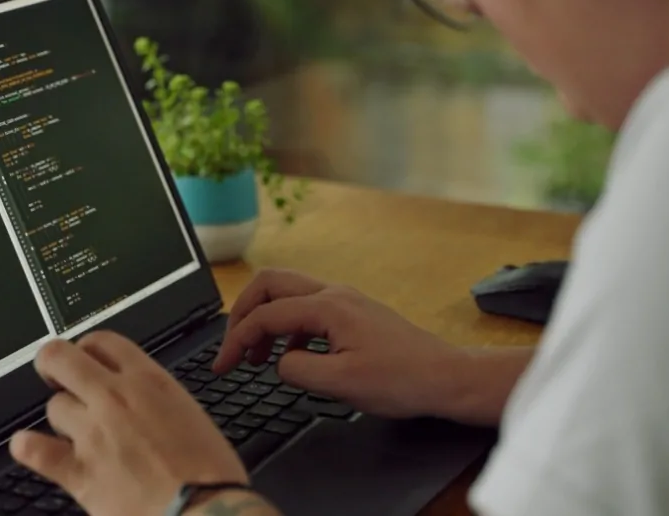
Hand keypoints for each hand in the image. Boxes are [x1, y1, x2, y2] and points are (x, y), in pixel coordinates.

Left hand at [9, 331, 253, 515]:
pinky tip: (26, 446)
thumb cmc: (210, 473)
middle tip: (54, 375)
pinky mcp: (80, 472)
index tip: (86, 359)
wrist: (205, 512)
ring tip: (71, 432)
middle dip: (52, 364)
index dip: (88, 348)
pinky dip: (27, 448)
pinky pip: (35, 450)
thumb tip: (139, 399)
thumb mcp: (190, 415)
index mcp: (149, 381)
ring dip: (61, 418)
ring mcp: (93, 434)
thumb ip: (156, 399)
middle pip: (60, 357)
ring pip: (53, 406)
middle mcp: (115, 399)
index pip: (102, 341)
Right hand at [212, 269, 465, 418]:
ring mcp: (344, 300)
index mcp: (328, 308)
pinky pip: (305, 307)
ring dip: (264, 319)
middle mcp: (333, 294)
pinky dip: (286, 327)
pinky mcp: (351, 312)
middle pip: (269, 284)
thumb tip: (278, 363)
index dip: (236, 341)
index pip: (265, 315)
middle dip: (242, 313)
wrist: (445, 376)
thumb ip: (298, 370)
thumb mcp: (341, 384)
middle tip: (232, 347)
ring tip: (257, 357)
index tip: (223, 366)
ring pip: (287, 293)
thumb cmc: (402, 380)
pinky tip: (290, 356)